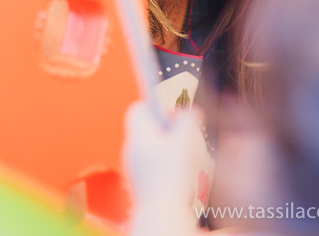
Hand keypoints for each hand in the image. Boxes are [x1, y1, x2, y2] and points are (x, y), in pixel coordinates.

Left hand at [123, 101, 204, 235]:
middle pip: (148, 128)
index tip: (172, 109)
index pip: (137, 108)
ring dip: (170, 147)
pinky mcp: (142, 182)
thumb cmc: (171, 178)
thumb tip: (185, 111)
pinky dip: (167, 165)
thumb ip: (186, 118)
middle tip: (184, 135)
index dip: (155, 103)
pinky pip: (155, 165)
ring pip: (153, 146)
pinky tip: (180, 174)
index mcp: (138, 136)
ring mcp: (135, 168)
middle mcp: (132, 151)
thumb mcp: (185, 139)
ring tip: (185, 157)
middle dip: (168, 128)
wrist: (162, 214)